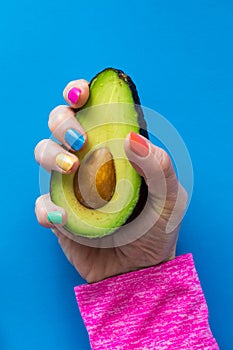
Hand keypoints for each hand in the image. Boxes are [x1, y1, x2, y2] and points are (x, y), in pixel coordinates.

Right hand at [34, 78, 186, 282]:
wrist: (141, 268)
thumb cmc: (157, 229)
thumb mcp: (170, 197)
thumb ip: (159, 166)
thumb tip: (132, 139)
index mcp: (114, 149)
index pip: (91, 111)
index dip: (78, 94)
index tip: (79, 95)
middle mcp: (89, 161)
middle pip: (59, 124)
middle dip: (62, 122)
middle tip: (80, 142)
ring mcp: (70, 187)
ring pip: (42, 154)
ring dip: (50, 155)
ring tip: (71, 170)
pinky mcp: (59, 215)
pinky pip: (42, 205)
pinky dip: (48, 209)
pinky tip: (65, 218)